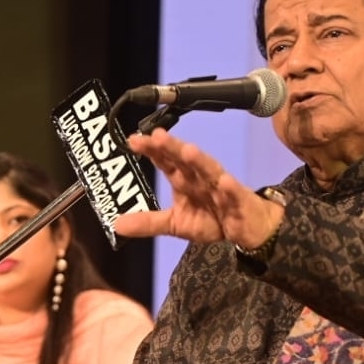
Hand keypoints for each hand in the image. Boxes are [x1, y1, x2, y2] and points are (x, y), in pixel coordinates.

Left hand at [112, 129, 284, 248]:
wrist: (246, 228)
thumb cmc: (211, 219)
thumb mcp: (175, 224)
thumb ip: (148, 222)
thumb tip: (117, 225)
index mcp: (184, 180)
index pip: (165, 161)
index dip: (151, 150)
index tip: (133, 141)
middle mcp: (200, 178)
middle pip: (184, 160)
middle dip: (171, 148)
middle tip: (157, 135)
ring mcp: (220, 187)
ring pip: (209, 170)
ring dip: (199, 160)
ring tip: (187, 150)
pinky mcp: (239, 201)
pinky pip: (234, 194)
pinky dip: (230, 188)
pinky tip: (225, 181)